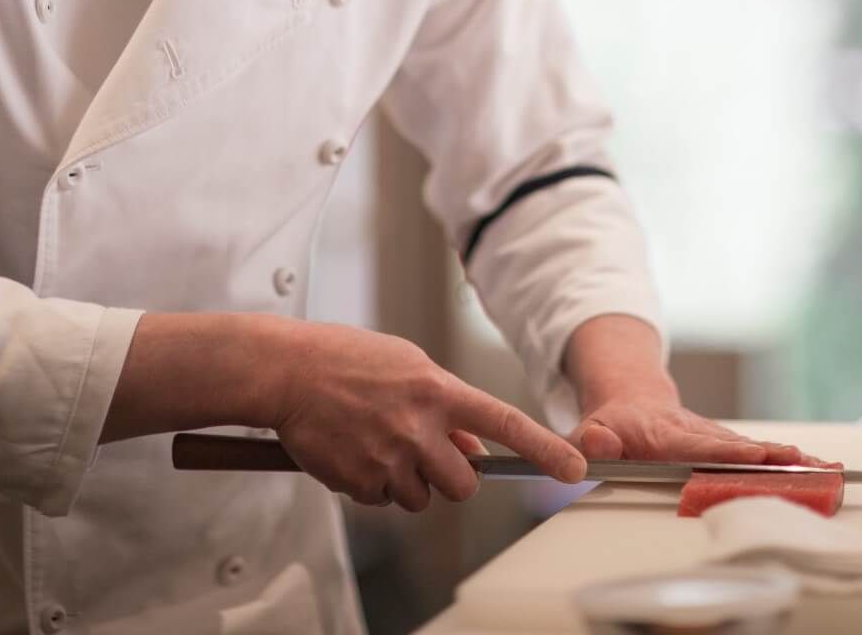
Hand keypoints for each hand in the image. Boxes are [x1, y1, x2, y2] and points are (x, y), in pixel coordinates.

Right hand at [267, 322, 586, 511]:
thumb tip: (473, 446)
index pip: (504, 423)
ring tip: (378, 444)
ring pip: (423, 499)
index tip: (574, 468)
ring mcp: (390, 458)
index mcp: (438, 391)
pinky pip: (383, 501)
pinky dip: (373, 485)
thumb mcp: (408, 366)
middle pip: (463, 485)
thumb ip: (446, 405)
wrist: (288, 372)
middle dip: (450, 477)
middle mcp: (419, 427)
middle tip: (422, 452)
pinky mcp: (361, 482)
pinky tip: (355, 451)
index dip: (543, 449)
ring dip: (409, 483)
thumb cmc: (347, 360)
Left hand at [568, 397, 818, 467]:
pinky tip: (823, 471)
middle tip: (812, 466)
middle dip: (778, 458)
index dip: (731, 453)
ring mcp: (716, 438)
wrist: (630, 399)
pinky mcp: (727, 445)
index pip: (703, 446)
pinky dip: (792, 463)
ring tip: (830, 472)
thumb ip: (590, 441)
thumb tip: (598, 444)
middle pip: (743, 448)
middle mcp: (699, 433)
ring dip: (794, 461)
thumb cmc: (610, 426)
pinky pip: (761, 455)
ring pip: (758, 450)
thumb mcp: (589, 431)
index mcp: (668, 435)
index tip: (759, 456)